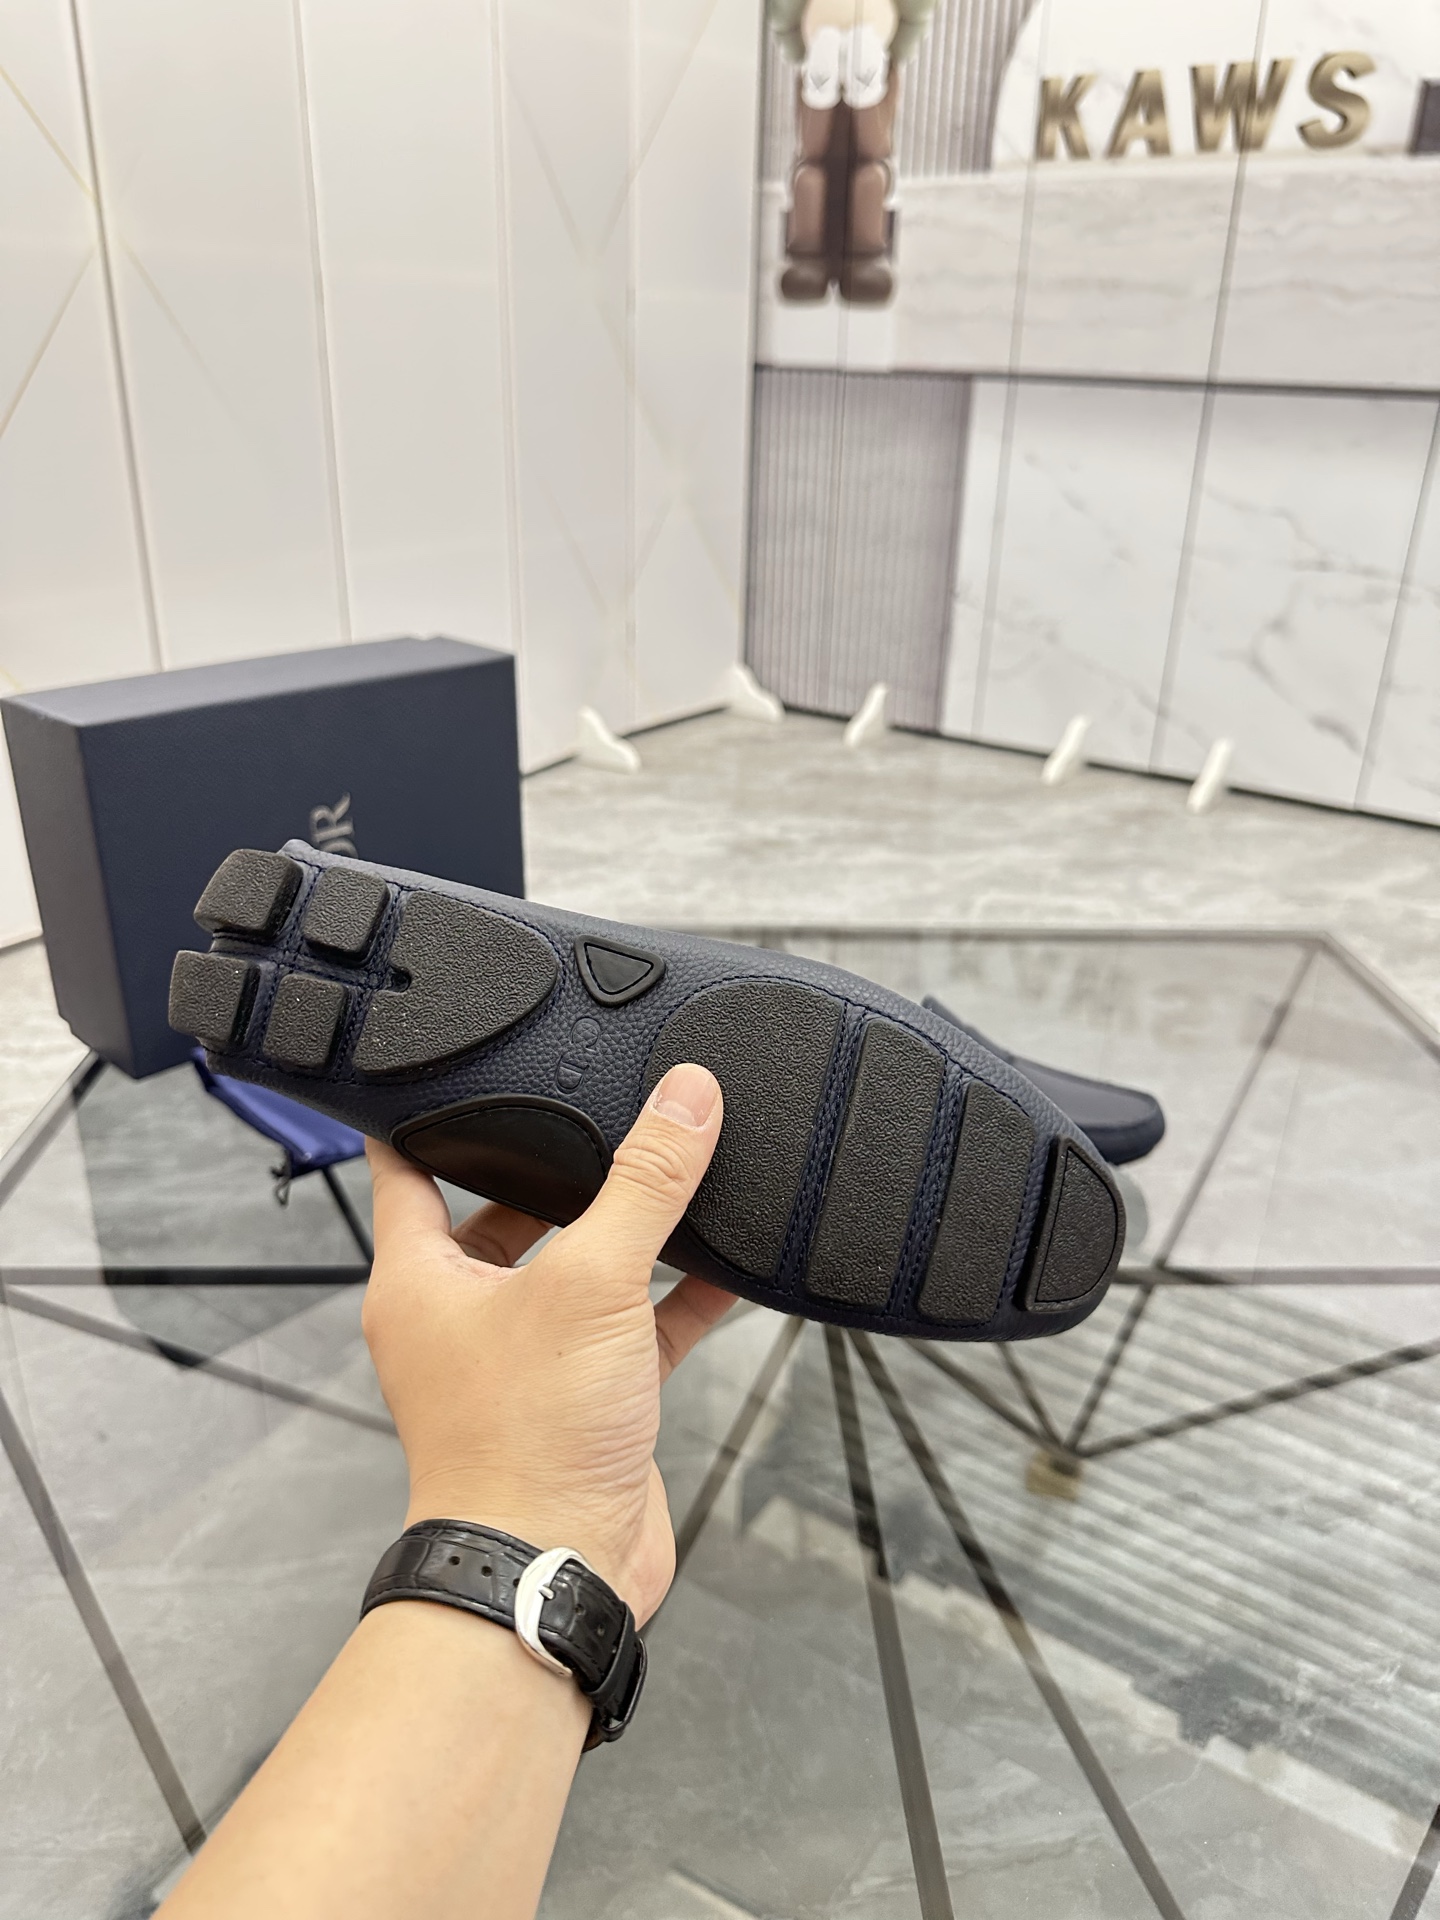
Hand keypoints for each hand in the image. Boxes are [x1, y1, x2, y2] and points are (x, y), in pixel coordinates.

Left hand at [362, 1063, 733, 1622]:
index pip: (406, 1167)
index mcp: (421, 1279)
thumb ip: (644, 1185)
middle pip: (505, 1212)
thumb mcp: (591, 1283)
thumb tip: (685, 1097)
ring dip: (624, 1230)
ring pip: (576, 1269)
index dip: (432, 1113)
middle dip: (556, 1169)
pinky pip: (633, 1323)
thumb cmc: (525, 1442)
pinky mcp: (585, 1396)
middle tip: (602, 1106)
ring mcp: (525, 1357)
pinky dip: (676, 1294)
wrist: (556, 1569)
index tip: (461, 1064)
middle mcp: (463, 1314)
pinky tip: (727, 1261)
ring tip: (674, 1168)